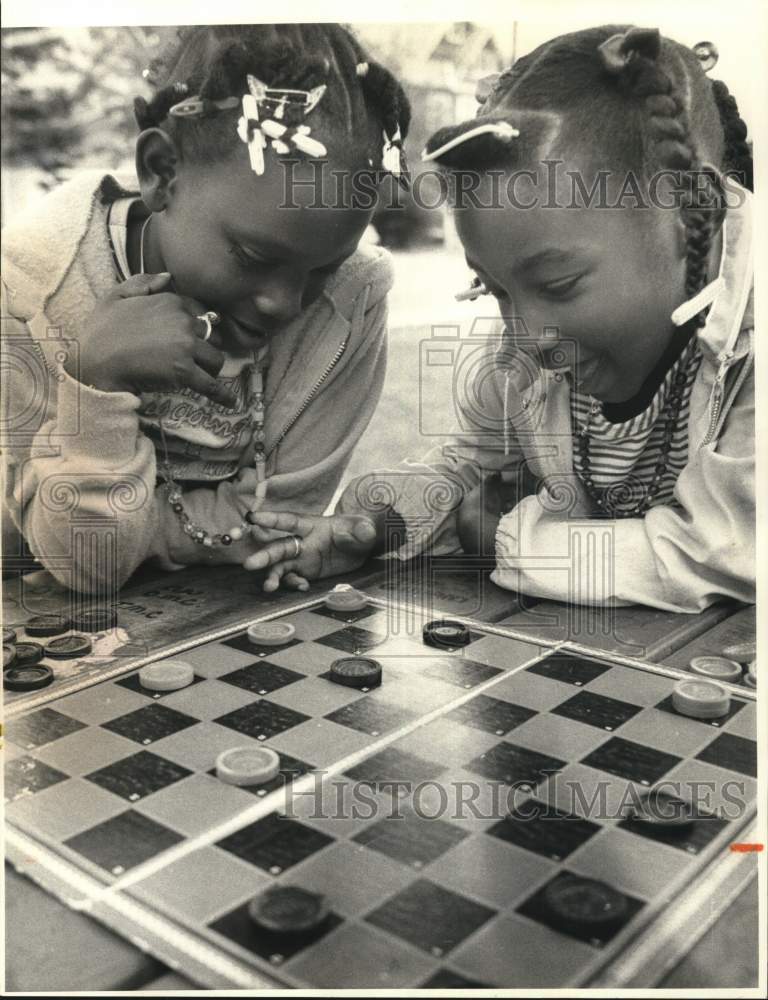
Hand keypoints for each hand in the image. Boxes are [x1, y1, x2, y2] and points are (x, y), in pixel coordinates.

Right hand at [73, 273, 235, 406]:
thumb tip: (169, 277)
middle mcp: (183, 321)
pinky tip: (230, 403)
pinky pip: (212, 385)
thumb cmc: (100, 331)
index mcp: (170, 301)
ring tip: (201, 376)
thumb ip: (143, 283)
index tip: (190, 339)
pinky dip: (222, 395)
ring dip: (211, 369)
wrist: (93, 363)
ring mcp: (185, 347)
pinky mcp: (184, 372)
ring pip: (215, 359)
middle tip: (194, 360)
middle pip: (211, 336)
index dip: (196, 328)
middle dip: (205, 348)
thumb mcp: (115, 296)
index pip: (199, 313)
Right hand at [241, 510, 377, 591]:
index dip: (271, 519)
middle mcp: (301, 541)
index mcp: (310, 525)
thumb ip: (361, 530)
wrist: (360, 548)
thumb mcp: (362, 529)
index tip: (252, 518)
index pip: (289, 521)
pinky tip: (302, 587)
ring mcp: (301, 558)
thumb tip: (365, 532)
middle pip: (278, 547)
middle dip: (264, 556)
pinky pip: (293, 578)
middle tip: (249, 564)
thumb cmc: (357, 531)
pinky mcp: (305, 571)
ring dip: (271, 575)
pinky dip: (293, 584)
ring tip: (268, 587)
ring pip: (280, 566)